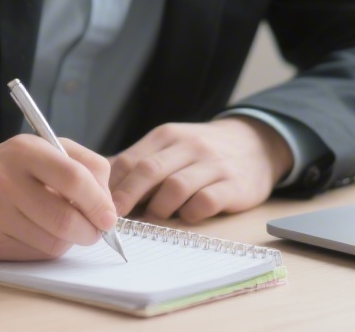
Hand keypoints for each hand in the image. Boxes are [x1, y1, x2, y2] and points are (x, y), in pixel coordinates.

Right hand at [0, 135, 116, 260]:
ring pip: (53, 243)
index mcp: (24, 151)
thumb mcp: (48, 149)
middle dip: (90, 231)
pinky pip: (33, 256)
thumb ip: (87, 167)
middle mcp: (3, 180)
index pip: (74, 179)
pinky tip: (39, 233)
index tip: (108, 216)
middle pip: (64, 219)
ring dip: (69, 241)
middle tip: (95, 230)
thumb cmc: (13, 167)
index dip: (98, 203)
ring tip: (64, 227)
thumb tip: (108, 206)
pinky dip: (46, 248)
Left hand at [108, 117, 293, 222]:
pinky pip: (205, 202)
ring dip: (159, 209)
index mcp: (168, 135)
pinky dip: (191, 214)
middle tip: (114, 219)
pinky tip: (188, 216)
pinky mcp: (234, 185)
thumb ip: (140, 162)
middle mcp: (190, 146)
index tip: (99, 205)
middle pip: (149, 171)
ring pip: (176, 188)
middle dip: (127, 198)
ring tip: (156, 217)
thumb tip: (98, 182)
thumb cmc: (203, 152)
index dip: (112, 185)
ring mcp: (214, 164)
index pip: (131, 159)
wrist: (256, 144)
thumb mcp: (172, 145)